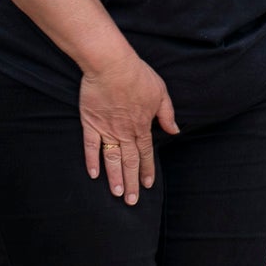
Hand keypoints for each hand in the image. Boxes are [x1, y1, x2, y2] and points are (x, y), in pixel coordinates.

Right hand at [79, 49, 178, 205]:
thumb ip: (167, 114)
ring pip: (112, 159)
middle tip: (132, 201)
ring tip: (117, 194)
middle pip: (130, 161)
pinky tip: (94, 174)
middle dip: (132, 183)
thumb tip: (175, 130)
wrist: (111, 64)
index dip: (147, 169)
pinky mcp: (90, 122)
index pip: (146, 152)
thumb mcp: (161, 92)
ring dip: (115, 178)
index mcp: (142, 125)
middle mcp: (125, 131)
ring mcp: (107, 129)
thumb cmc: (138, 75)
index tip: (148, 184)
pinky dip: (92, 161)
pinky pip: (90, 146)